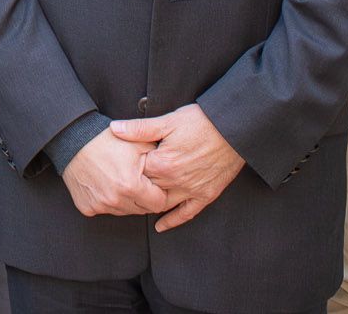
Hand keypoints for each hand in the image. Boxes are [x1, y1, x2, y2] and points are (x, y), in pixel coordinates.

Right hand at [59, 128, 169, 218]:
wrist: (72, 140)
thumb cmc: (105, 140)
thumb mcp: (138, 144)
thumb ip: (159, 161)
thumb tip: (173, 172)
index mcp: (132, 186)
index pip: (159, 203)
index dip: (159, 192)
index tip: (153, 182)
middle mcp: (116, 200)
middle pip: (143, 210)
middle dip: (144, 197)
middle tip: (136, 179)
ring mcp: (100, 205)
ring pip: (125, 211)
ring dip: (126, 200)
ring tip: (119, 180)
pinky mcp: (87, 207)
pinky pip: (106, 210)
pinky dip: (108, 201)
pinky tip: (105, 184)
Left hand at [110, 104, 244, 230]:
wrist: (234, 130)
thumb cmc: (200, 122)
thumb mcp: (168, 121)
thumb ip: (140, 128)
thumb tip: (114, 129)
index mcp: (162, 163)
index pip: (135, 172)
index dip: (127, 168)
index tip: (118, 165)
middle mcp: (175, 181)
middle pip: (147, 189)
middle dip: (135, 186)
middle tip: (121, 186)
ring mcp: (191, 190)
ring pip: (163, 203)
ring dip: (149, 204)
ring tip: (135, 203)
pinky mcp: (206, 195)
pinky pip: (187, 213)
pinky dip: (173, 220)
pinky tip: (161, 226)